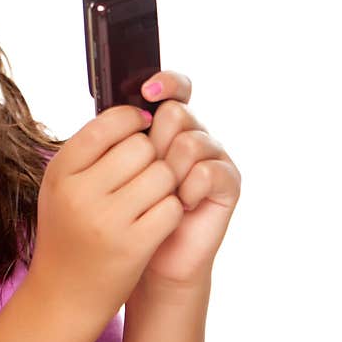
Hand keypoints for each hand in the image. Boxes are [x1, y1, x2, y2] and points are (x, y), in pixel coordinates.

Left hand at [135, 70, 241, 288]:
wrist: (146, 259)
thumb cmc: (124, 212)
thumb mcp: (113, 170)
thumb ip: (119, 137)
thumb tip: (118, 106)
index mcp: (166, 125)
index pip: (174, 87)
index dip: (166, 82)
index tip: (146, 91)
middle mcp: (192, 135)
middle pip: (176, 113)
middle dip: (155, 142)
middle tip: (147, 170)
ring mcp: (213, 157)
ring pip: (190, 141)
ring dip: (169, 170)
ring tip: (162, 193)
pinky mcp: (228, 182)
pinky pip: (208, 171)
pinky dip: (189, 189)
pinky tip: (181, 204)